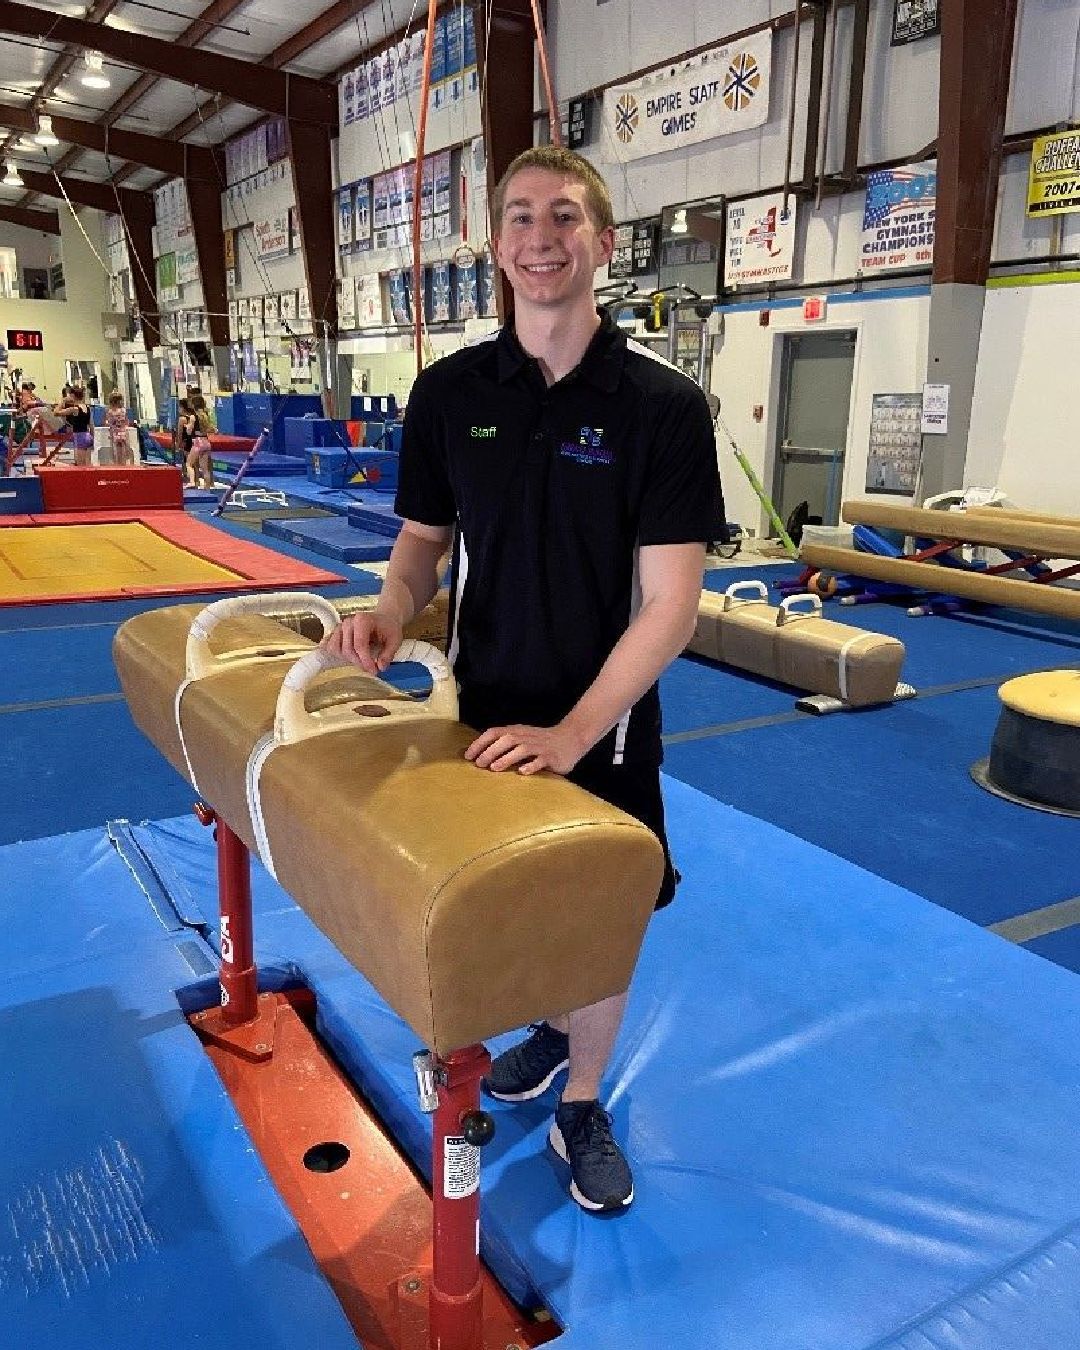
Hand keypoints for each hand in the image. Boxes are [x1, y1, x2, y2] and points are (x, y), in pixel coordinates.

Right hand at [321, 610, 402, 674]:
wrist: (384, 619)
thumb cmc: (389, 628)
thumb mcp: (395, 640)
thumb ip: (388, 654)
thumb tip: (380, 667)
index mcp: (362, 620)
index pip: (359, 645)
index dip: (365, 661)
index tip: (374, 671)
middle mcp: (348, 622)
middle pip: (347, 649)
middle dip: (359, 662)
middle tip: (371, 667)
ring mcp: (340, 627)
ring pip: (336, 648)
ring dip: (348, 659)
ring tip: (361, 660)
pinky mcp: (336, 632)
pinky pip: (330, 646)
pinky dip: (337, 654)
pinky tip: (348, 658)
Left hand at [464, 722, 586, 775]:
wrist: (572, 738)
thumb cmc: (541, 741)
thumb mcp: (523, 738)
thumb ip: (506, 744)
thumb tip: (481, 756)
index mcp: (517, 731)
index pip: (495, 732)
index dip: (480, 743)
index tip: (468, 755)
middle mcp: (527, 737)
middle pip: (506, 740)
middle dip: (490, 751)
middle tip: (479, 764)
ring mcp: (540, 746)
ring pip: (521, 749)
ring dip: (506, 758)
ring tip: (494, 768)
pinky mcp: (551, 756)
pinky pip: (540, 760)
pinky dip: (531, 765)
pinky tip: (522, 772)